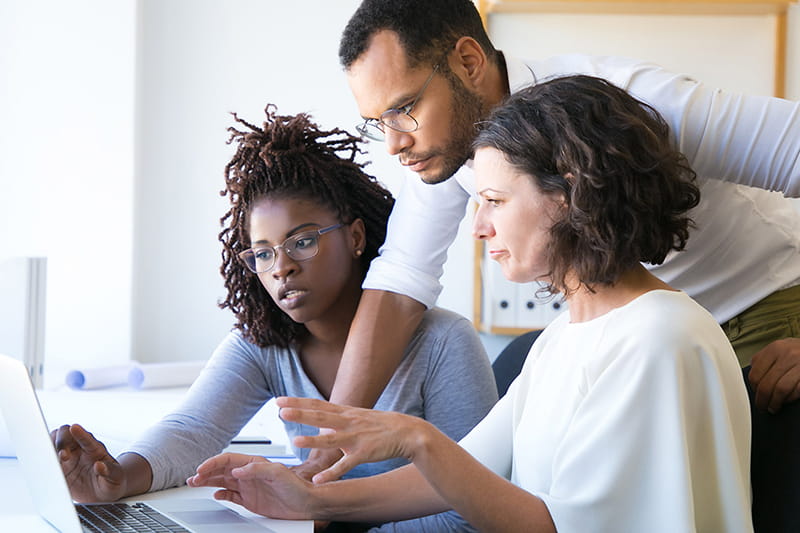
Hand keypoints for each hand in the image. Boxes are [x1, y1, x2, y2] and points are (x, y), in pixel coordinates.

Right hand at [50, 424, 126, 501]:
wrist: (103, 493)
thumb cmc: (112, 481)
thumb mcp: (116, 478)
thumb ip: (109, 472)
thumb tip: (100, 466)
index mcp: (96, 449)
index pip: (87, 439)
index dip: (80, 433)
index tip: (75, 427)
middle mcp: (80, 449)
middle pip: (66, 434)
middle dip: (62, 441)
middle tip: (63, 455)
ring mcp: (68, 457)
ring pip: (54, 442)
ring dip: (50, 447)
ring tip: (52, 459)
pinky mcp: (59, 467)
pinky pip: (48, 459)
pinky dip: (44, 459)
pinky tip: (43, 464)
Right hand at [187, 453, 314, 519]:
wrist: (307, 503)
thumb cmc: (297, 486)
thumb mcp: (278, 473)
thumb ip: (257, 470)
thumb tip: (237, 470)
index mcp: (255, 464)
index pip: (228, 460)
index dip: (213, 463)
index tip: (201, 469)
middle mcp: (250, 474)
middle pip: (222, 471)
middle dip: (206, 473)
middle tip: (193, 478)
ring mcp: (249, 487)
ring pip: (223, 482)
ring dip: (209, 482)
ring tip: (194, 483)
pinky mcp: (250, 500)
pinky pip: (231, 496)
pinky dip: (221, 495)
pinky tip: (215, 495)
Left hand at [277, 396, 428, 483]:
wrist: (407, 432)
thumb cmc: (381, 425)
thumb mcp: (357, 415)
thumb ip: (338, 418)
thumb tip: (320, 420)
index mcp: (345, 413)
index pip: (317, 405)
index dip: (298, 402)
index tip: (279, 401)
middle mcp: (348, 423)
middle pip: (321, 417)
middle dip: (301, 414)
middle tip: (281, 411)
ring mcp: (356, 438)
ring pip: (331, 440)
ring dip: (313, 441)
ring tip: (295, 441)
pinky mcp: (364, 454)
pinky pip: (345, 465)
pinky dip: (332, 474)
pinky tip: (319, 481)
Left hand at [749, 338, 799, 412]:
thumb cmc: (799, 350)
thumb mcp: (780, 348)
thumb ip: (765, 360)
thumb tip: (754, 380)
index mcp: (775, 349)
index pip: (755, 374)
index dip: (753, 388)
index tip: (755, 394)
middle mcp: (787, 356)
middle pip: (766, 384)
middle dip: (762, 400)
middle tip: (762, 406)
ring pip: (780, 389)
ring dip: (775, 402)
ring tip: (773, 408)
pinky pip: (796, 391)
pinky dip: (790, 399)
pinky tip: (787, 400)